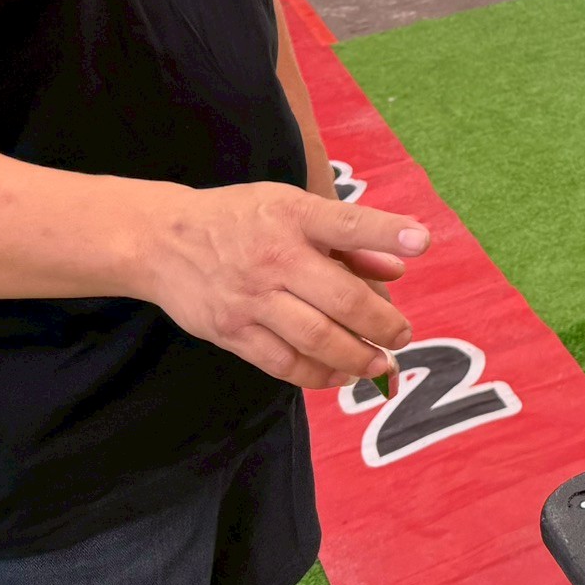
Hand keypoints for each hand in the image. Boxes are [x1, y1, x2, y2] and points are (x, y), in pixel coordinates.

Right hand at [137, 182, 430, 388]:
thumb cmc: (241, 220)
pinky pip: (283, 362)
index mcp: (292, 217)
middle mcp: (275, 258)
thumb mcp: (290, 208)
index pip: (347, 224)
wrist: (162, 240)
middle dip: (382, 323)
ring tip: (381, 365)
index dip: (386, 231)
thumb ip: (347, 238)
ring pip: (316, 338)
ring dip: (357, 358)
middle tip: (403, 336)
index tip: (423, 241)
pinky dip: (318, 375)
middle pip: (341, 298)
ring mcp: (251, 299)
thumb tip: (398, 266)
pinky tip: (340, 376)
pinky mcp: (232, 331)